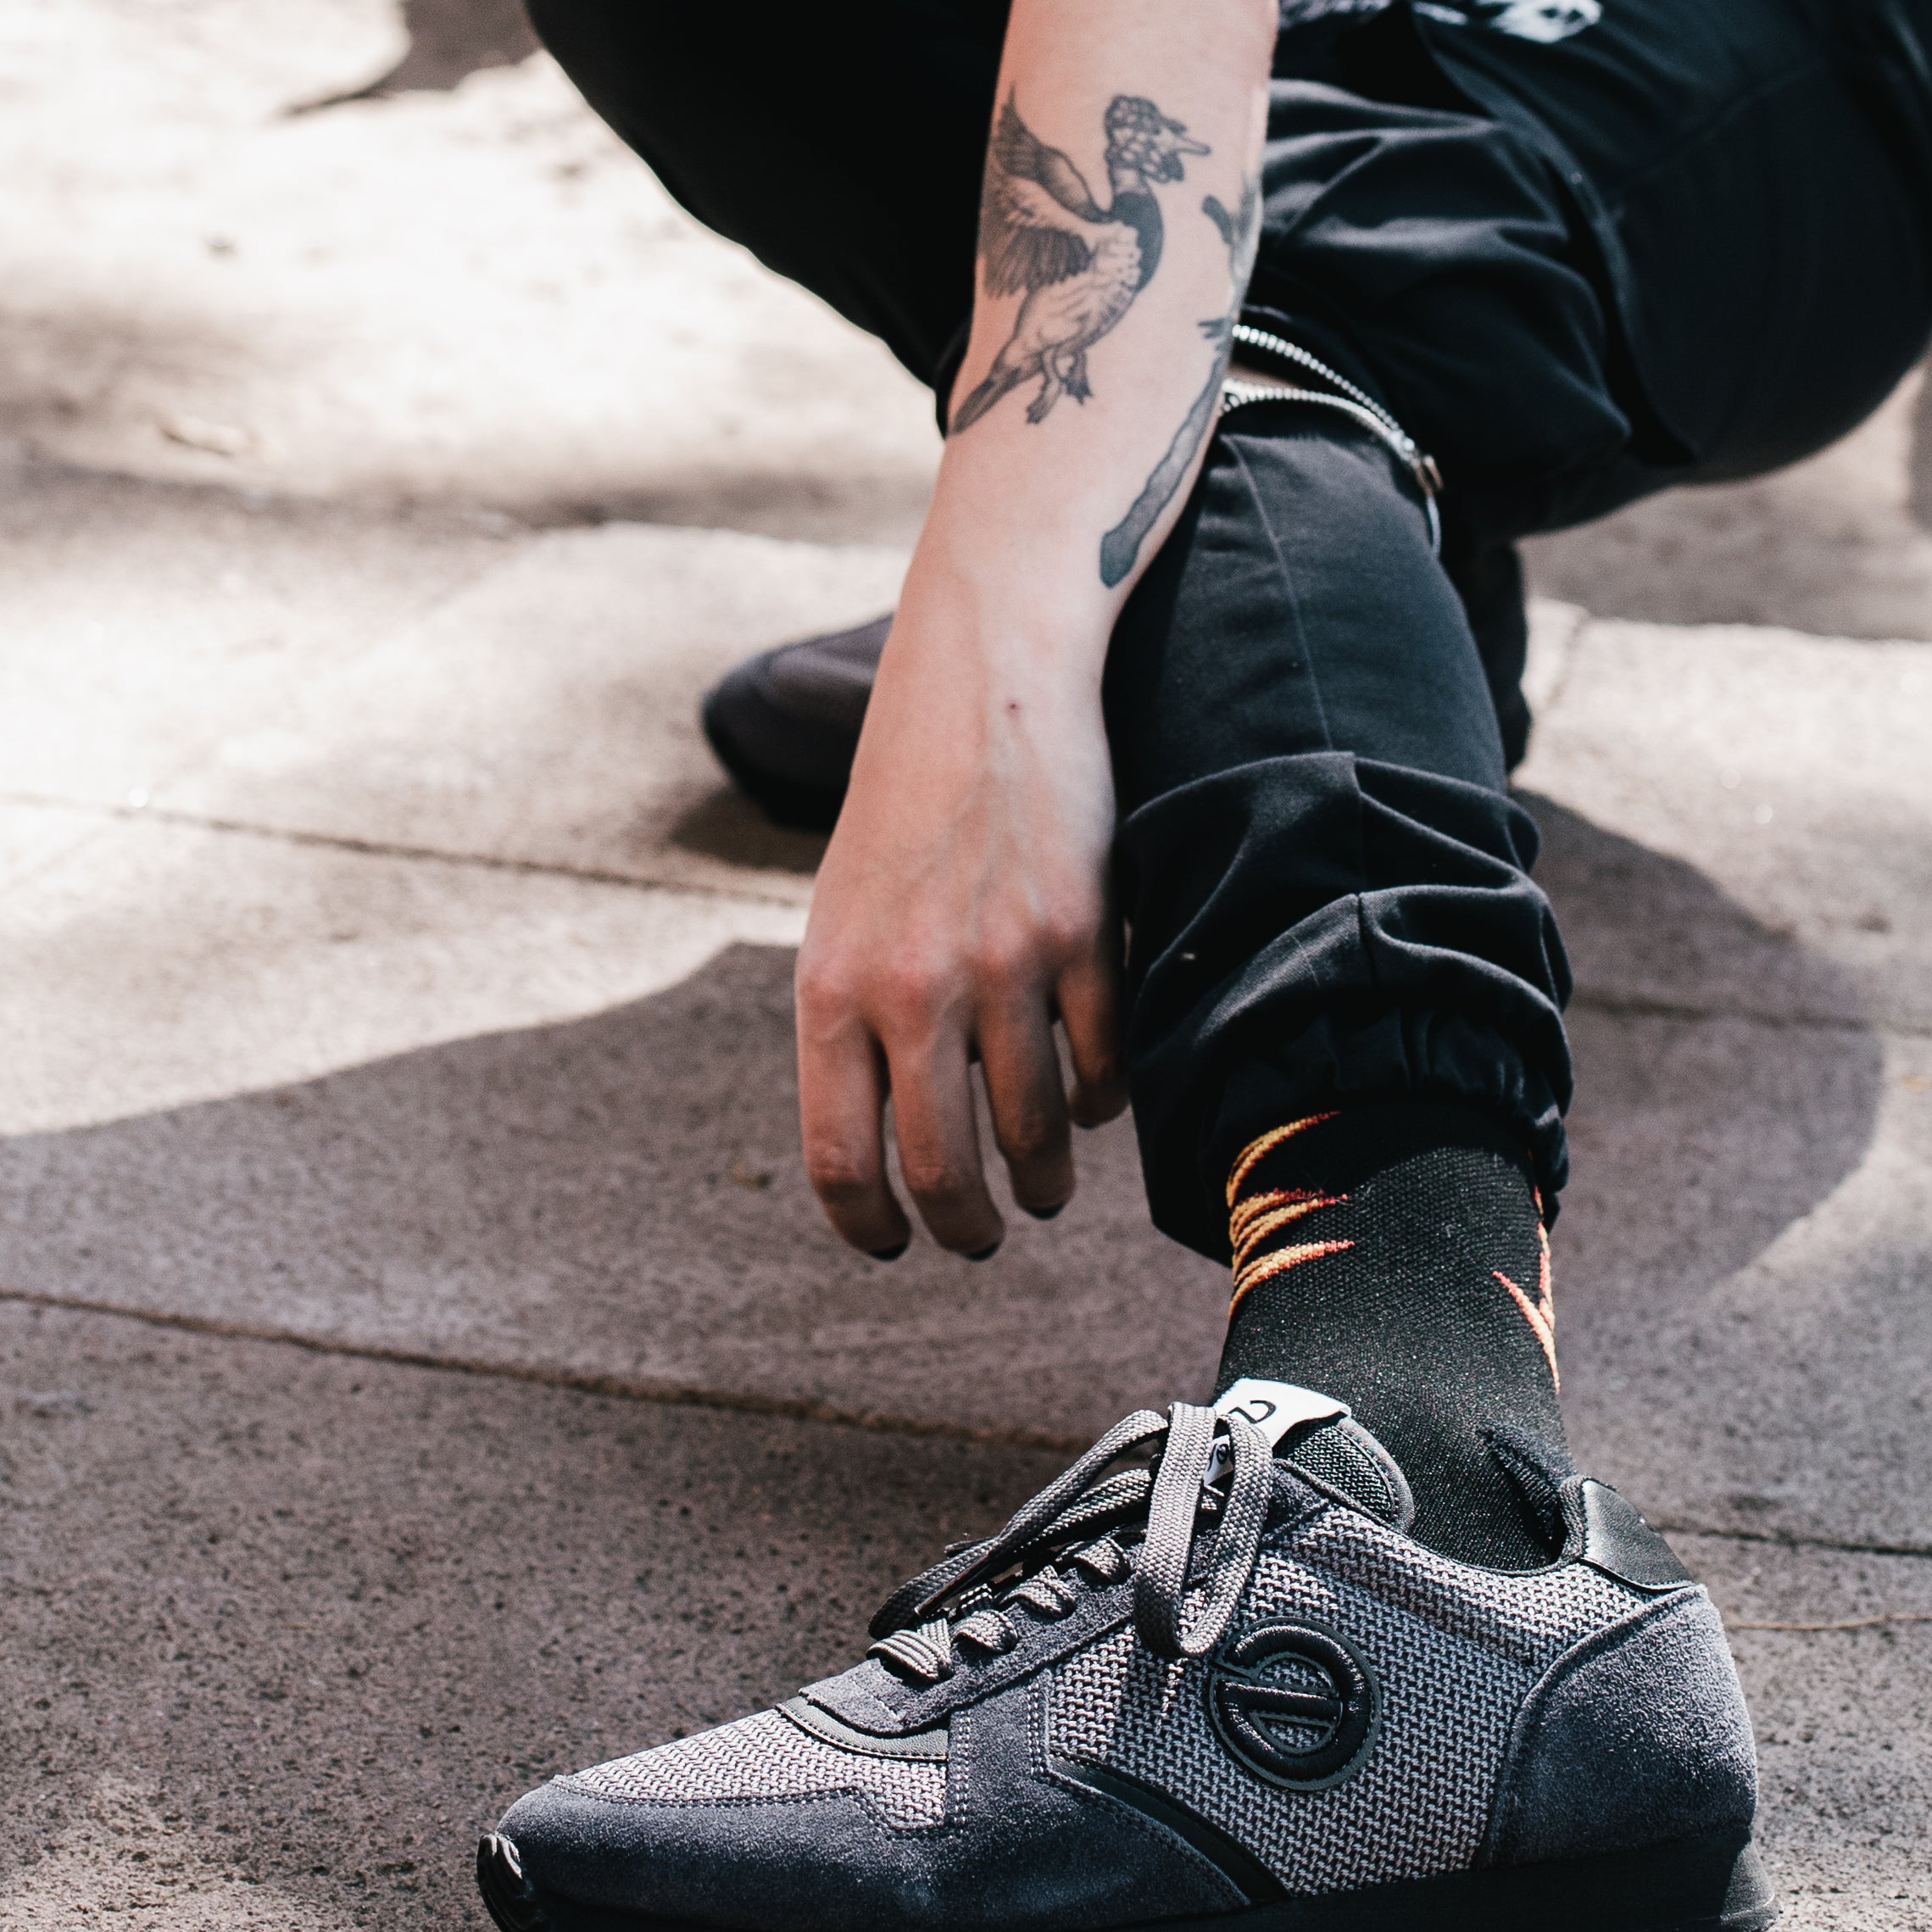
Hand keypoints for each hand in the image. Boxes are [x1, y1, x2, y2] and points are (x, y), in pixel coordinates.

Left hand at [793, 589, 1129, 1257]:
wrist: (980, 686)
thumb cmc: (903, 812)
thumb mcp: (840, 919)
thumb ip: (854, 1029)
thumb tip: (885, 1151)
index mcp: (830, 988)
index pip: (839, 1157)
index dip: (868, 1225)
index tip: (894, 1246)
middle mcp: (911, 986)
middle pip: (942, 1168)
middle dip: (966, 1225)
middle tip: (981, 1235)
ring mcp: (1002, 963)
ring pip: (1035, 1131)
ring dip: (1043, 1178)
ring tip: (1045, 1184)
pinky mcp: (1083, 936)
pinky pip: (1102, 1068)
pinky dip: (1100, 1102)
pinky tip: (1091, 1098)